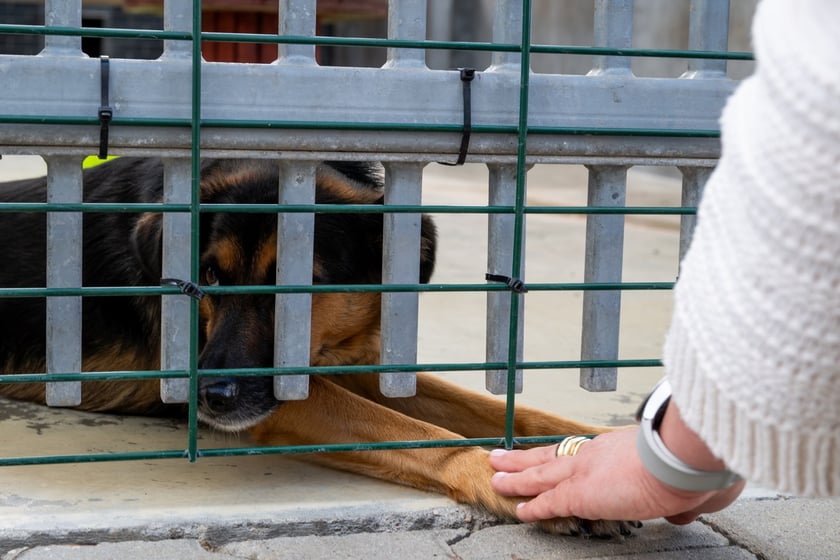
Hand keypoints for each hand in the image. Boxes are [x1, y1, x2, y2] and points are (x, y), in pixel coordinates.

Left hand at [489, 428, 744, 524]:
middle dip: (525, 457)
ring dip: (516, 475)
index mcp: (620, 448)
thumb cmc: (694, 464)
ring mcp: (584, 472)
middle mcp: (596, 454)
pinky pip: (548, 501)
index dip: (564, 455)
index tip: (552, 455)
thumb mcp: (693, 484)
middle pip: (550, 455)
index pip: (582, 452)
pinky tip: (519, 509)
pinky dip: (533, 506)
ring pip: (539, 473)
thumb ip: (683, 500)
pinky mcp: (579, 493)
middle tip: (502, 456)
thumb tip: (682, 512)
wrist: (683, 459)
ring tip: (496, 475)